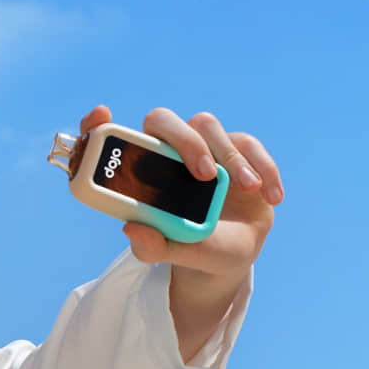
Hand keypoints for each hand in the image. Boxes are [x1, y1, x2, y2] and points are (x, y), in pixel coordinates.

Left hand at [78, 104, 281, 283]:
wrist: (228, 253)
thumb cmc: (193, 247)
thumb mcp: (176, 252)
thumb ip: (153, 246)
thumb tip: (131, 229)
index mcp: (140, 174)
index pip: (113, 139)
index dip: (98, 124)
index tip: (100, 115)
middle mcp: (166, 153)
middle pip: (163, 121)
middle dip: (185, 141)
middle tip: (206, 175)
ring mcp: (201, 147)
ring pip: (206, 126)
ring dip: (231, 157)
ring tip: (247, 188)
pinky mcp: (234, 150)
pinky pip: (247, 143)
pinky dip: (263, 167)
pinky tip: (270, 195)